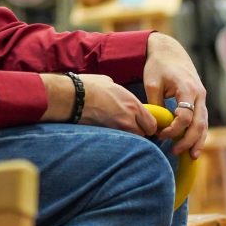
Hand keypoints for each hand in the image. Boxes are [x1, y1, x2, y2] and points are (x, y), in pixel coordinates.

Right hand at [39, 73, 156, 134]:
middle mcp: (129, 120)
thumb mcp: (111, 83)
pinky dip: (116, 140)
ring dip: (128, 137)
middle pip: (143, 135)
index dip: (148, 125)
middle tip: (131, 128)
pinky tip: (109, 133)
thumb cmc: (90, 86)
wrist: (73, 96)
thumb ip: (121, 93)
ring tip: (119, 131)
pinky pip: (117, 141)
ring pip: (131, 140)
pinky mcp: (106, 136)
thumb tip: (120, 95)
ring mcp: (117, 130)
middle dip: (139, 132)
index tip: (143, 124)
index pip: (152, 125)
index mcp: (133, 105)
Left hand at [144, 32, 207, 157]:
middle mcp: (199, 94)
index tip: (160, 133)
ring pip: (204, 123)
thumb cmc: (158, 66)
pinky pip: (202, 120)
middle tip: (176, 152)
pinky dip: (199, 133)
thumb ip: (156, 105)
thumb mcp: (152, 83)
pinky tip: (193, 146)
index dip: (173, 129)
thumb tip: (156, 126)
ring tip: (192, 156)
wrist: (170, 51)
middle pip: (199, 123)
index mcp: (187, 88)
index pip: (185, 116)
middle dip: (189, 140)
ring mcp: (202, 97)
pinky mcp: (199, 100)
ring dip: (198, 140)